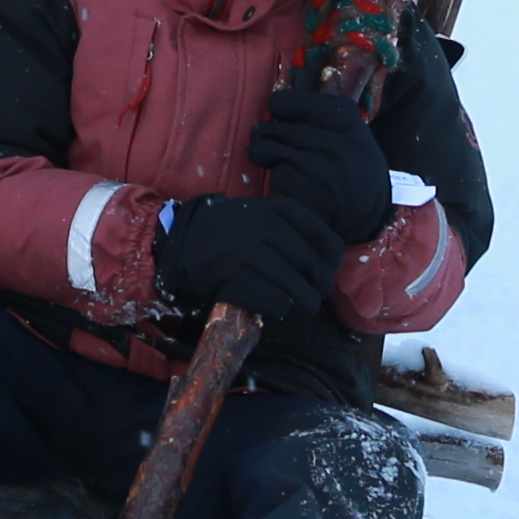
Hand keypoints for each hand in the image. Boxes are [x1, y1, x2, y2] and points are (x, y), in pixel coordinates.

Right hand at [154, 190, 339, 323]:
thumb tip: (329, 264)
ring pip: (298, 291)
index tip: (326, 270)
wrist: (187, 239)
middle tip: (314, 295)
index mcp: (280, 209)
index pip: (327, 242)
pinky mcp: (234, 279)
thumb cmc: (236, 230)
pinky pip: (276, 304)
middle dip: (319, 289)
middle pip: (314, 271)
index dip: (332, 263)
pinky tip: (274, 305)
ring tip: (301, 306)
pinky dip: (280, 309)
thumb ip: (297, 229)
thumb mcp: (266, 214)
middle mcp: (267, 228)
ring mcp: (249, 253)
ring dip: (304, 304)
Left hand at [249, 80, 394, 248]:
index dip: (282, 103)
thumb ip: (316, 115)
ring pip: (279, 154)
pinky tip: (286, 184)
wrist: (367, 214)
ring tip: (266, 157)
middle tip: (260, 137)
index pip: (304, 102)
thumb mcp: (345, 133)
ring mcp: (336, 177)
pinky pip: (281, 179)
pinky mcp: (322, 203)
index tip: (275, 109)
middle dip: (266, 133)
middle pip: (286, 130)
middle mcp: (347, 148)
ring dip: (267, 156)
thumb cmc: (346, 165)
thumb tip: (272, 103)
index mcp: (352, 124)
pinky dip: (278, 181)